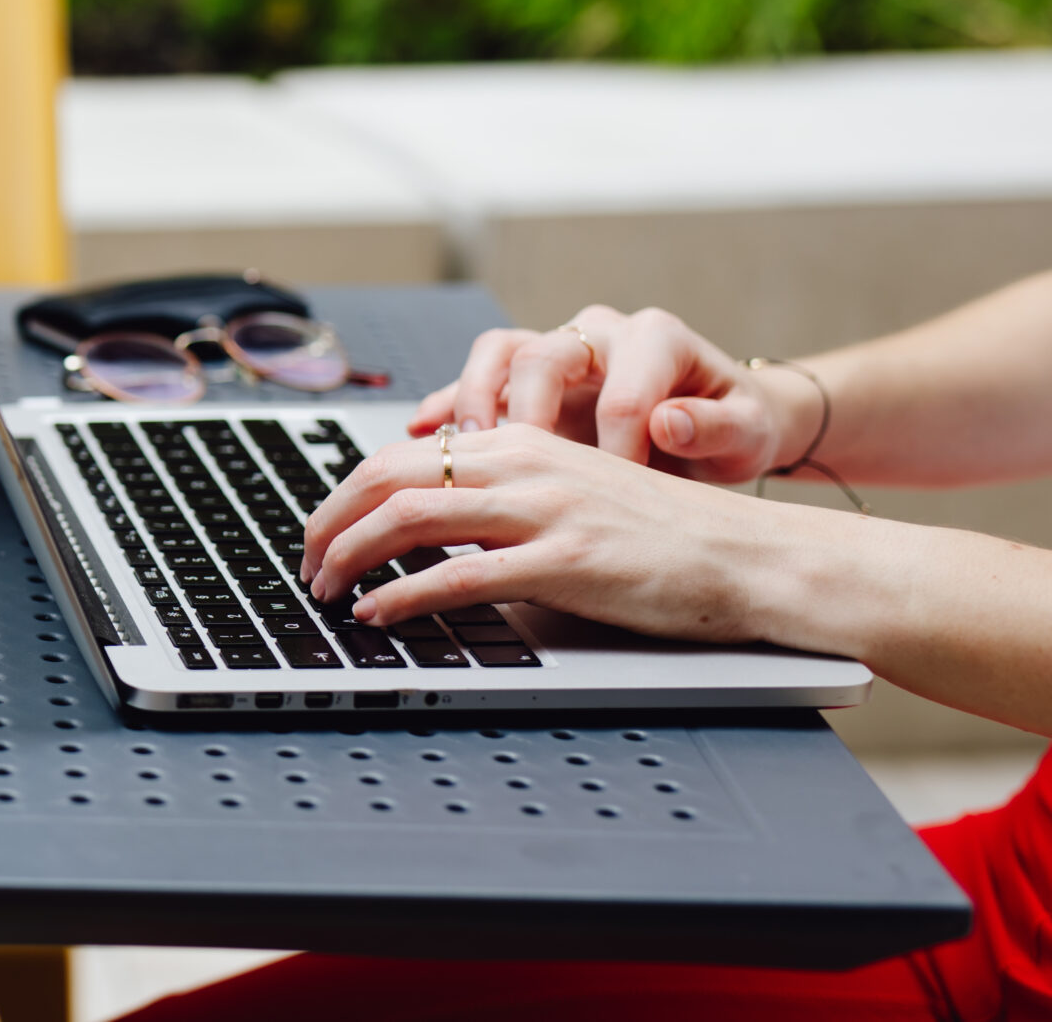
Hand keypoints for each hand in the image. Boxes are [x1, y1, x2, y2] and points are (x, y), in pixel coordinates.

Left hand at [299, 422, 786, 644]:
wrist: (753, 555)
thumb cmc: (667, 535)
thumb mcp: (573, 490)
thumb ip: (506, 495)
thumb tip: (431, 521)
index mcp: (522, 441)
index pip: (402, 454)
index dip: (344, 494)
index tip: (320, 529)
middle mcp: (525, 464)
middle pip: (388, 476)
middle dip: (328, 520)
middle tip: (304, 561)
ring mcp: (544, 510)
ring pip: (411, 516)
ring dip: (350, 555)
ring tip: (324, 588)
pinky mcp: (567, 561)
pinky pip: (462, 575)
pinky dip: (405, 595)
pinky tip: (378, 613)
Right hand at [407, 304, 819, 482]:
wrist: (723, 422)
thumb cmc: (736, 425)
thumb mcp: (749, 432)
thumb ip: (716, 428)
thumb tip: (670, 422)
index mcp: (654, 338)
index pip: (622, 390)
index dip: (616, 447)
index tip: (620, 494)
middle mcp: (599, 334)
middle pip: (542, 354)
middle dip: (528, 414)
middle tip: (524, 467)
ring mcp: (559, 353)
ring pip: (498, 354)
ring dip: (476, 400)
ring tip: (465, 450)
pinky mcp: (530, 381)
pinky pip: (478, 381)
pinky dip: (448, 403)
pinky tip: (422, 431)